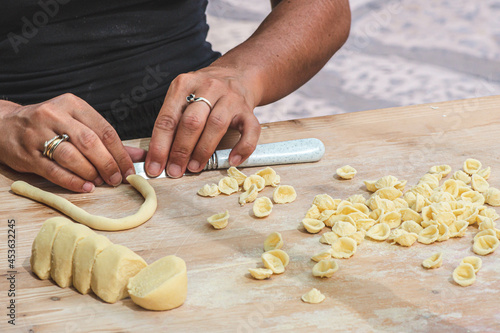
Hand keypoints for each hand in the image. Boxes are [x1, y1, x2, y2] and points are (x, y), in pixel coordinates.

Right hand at [0, 94, 145, 191]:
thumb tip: (140, 155)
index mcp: (72, 104)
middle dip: (108, 164)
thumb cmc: (49, 125)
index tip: (129, 169)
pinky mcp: (26, 153)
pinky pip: (54, 170)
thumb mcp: (77, 123)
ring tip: (100, 182)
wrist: (5, 125)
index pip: (104, 129)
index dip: (120, 153)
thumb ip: (108, 140)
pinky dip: (72, 181)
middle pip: (90, 142)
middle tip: (116, 179)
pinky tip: (85, 187)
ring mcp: (38, 133)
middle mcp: (55, 115)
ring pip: (72, 155)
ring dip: (90, 172)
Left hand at [145, 65, 260, 177]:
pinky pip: (249, 130)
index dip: (159, 146)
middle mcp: (208, 87)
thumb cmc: (204, 92)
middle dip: (180, 151)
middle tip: (175, 171)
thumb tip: (159, 158)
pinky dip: (242, 148)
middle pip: (191, 122)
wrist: (237, 74)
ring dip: (203, 150)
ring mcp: (230, 98)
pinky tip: (232, 160)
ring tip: (195, 168)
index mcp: (184, 84)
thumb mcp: (183, 96)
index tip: (155, 167)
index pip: (167, 118)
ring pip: (216, 125)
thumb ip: (172, 122)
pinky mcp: (248, 109)